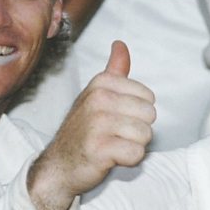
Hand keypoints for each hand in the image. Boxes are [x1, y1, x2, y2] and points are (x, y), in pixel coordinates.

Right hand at [28, 41, 155, 209]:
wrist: (60, 165)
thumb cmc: (84, 130)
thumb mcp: (96, 95)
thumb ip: (114, 71)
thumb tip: (120, 44)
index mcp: (101, 83)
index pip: (149, 97)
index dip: (138, 113)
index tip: (116, 118)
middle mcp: (98, 99)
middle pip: (150, 115)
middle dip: (138, 129)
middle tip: (115, 134)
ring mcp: (97, 124)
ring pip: (145, 135)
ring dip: (133, 145)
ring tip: (113, 145)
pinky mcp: (99, 149)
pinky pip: (136, 154)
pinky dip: (128, 160)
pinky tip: (111, 158)